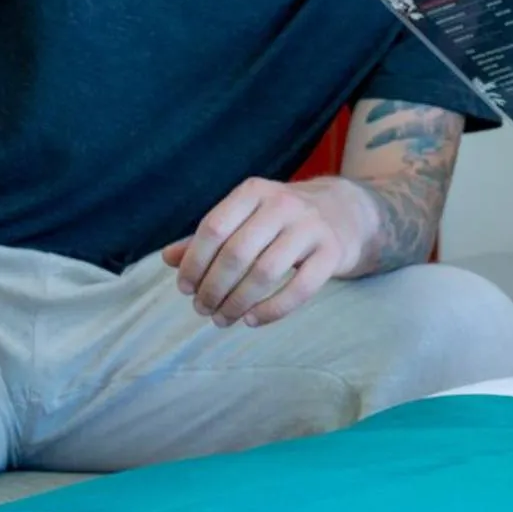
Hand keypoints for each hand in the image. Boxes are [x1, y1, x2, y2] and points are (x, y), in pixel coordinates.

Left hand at [161, 177, 371, 327]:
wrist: (345, 212)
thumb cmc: (281, 220)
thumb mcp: (246, 218)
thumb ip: (210, 237)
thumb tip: (167, 258)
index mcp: (254, 191)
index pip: (214, 228)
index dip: (194, 262)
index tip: (184, 288)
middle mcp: (283, 203)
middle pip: (237, 253)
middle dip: (213, 288)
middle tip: (202, 310)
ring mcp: (311, 227)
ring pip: (265, 272)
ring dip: (237, 303)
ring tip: (222, 319)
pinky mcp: (333, 252)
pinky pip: (300, 288)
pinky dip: (272, 310)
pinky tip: (252, 320)